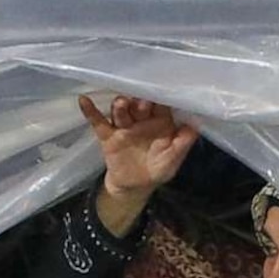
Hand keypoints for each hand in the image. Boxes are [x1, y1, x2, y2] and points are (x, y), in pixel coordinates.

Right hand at [77, 93, 200, 200]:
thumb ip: (182, 143)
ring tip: (122, 103)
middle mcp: (142, 120)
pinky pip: (98, 122)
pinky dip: (90, 111)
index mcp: (160, 122)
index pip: (160, 106)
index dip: (159, 99)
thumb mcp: (173, 159)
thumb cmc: (157, 170)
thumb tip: (194, 126)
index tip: (159, 90)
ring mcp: (123, 126)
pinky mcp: (107, 136)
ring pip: (120, 112)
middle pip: (139, 105)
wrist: (134, 187)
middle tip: (141, 102)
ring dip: (120, 105)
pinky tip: (84, 100)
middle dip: (140, 102)